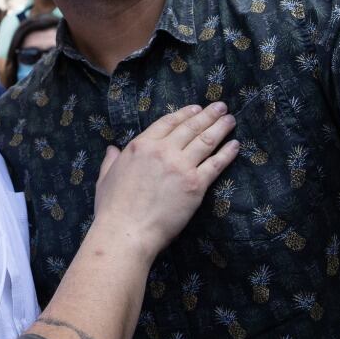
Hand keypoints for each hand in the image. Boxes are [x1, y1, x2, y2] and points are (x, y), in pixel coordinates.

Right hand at [92, 103, 238, 261]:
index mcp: (141, 145)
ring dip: (220, 128)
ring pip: (206, 141)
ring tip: (230, 119)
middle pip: (190, 127)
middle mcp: (163, 150)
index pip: (167, 122)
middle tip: (221, 107)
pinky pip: (215, 164)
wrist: (126, 232)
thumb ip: (111, 161)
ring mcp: (181, 166)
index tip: (196, 108)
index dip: (184, 114)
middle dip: (207, 115)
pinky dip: (227, 153)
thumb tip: (111, 149)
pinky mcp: (195, 185)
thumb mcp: (105, 178)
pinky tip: (235, 145)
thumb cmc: (112, 209)